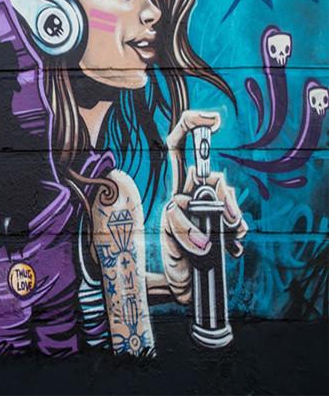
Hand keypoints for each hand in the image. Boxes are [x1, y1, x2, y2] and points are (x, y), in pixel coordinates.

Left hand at [160, 111, 248, 303]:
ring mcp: (212, 211)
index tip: (214, 121)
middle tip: (230, 220)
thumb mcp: (167, 236)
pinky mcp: (225, 229)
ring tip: (226, 241)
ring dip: (230, 221)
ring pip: (228, 201)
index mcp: (177, 189)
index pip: (178, 148)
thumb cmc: (173, 257)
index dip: (192, 126)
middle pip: (215, 177)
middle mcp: (195, 195)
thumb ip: (181, 228)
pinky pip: (237, 226)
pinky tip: (229, 251)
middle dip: (225, 196)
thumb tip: (205, 234)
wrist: (181, 284)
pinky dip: (235, 239)